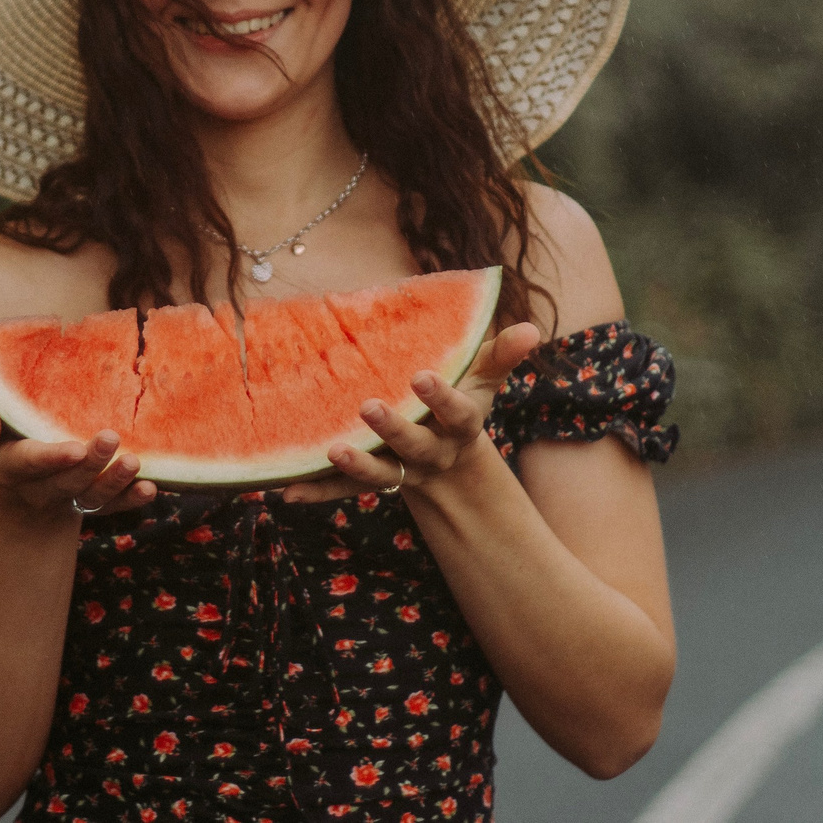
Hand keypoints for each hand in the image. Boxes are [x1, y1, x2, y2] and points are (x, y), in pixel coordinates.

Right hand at [0, 400, 158, 519]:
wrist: (18, 465)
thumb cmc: (0, 428)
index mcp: (8, 465)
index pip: (27, 463)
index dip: (49, 459)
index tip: (75, 448)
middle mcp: (36, 488)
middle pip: (64, 482)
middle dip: (88, 465)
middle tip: (111, 439)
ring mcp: (64, 499)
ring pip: (89, 498)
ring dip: (113, 483)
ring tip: (134, 462)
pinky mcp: (88, 503)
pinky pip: (108, 507)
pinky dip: (129, 500)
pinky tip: (150, 488)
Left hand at [281, 321, 542, 503]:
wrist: (447, 455)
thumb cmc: (462, 400)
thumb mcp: (484, 378)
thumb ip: (503, 354)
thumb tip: (534, 330)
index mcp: (459, 425)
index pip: (458, 414)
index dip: (442, 399)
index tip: (421, 376)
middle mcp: (431, 452)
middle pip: (415, 446)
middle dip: (394, 429)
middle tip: (368, 407)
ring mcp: (401, 470)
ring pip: (381, 473)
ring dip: (356, 465)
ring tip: (331, 450)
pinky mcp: (371, 480)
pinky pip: (344, 490)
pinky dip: (318, 491)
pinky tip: (288, 492)